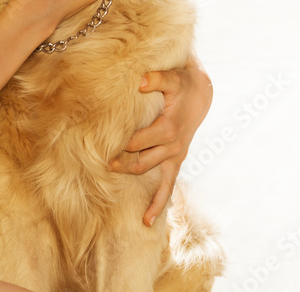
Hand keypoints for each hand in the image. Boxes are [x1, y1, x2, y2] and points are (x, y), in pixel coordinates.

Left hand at [108, 55, 212, 226]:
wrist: (200, 94)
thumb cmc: (182, 84)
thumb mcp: (173, 77)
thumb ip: (157, 78)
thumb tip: (141, 81)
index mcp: (168, 129)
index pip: (137, 141)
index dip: (120, 145)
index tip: (100, 146)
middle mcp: (172, 146)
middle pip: (141, 161)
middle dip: (121, 164)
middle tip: (100, 164)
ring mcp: (175, 155)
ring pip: (151, 174)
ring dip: (132, 177)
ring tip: (112, 188)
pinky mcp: (176, 160)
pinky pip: (168, 187)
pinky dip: (158, 204)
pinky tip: (148, 222)